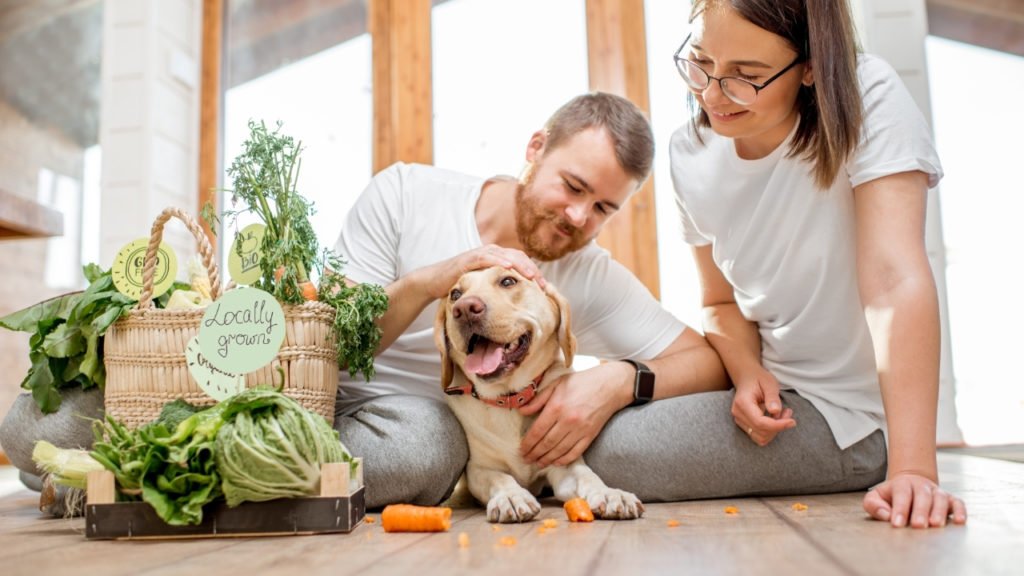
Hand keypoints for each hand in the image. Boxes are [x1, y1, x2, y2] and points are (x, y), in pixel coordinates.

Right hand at [422, 244, 544, 298]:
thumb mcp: (484, 285)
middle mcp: (491, 252)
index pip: (521, 261)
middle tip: (542, 283)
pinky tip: (508, 267)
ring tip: (531, 275)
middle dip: (531, 269)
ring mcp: (479, 254)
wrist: (435, 280)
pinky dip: (498, 260)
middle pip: (518, 256)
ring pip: (505, 255)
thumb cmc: (461, 284)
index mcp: (497, 257)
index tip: (544, 286)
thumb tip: (516, 300)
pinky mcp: (468, 259)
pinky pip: (486, 257)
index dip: (534, 271)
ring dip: (519, 265)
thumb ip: (498, 287)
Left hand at [518, 363, 628, 466]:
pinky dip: (564, 460)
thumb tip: (522, 411)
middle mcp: (567, 421)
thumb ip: (538, 399)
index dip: (527, 443)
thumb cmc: (581, 382)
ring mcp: (580, 430)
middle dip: (534, 454)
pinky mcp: (590, 435)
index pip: (537, 431)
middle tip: (526, 460)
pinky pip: (575, 452)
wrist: (610, 385)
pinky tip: (556, 462)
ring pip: (559, 450)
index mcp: (557, 407)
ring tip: (538, 463)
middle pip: (546, 443)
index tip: (521, 450)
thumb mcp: (557, 384)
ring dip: (547, 459)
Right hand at [731, 367, 795, 445]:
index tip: (792, 421)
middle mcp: (738, 414)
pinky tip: (776, 419)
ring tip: (783, 414)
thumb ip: (772, 397)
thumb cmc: (759, 378)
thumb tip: (775, 411)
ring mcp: (739, 420)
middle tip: (788, 412)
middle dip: (778, 426)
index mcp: (742, 403)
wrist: (747, 377)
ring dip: (775, 430)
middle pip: (761, 432)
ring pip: (760, 438)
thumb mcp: (769, 383)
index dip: (777, 425)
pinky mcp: (744, 425)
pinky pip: (759, 436)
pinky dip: (771, 431)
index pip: (760, 422)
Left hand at [863, 472, 966, 527]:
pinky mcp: (950, 500)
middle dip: (920, 511)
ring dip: (939, 511)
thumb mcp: (876, 497)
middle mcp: (921, 486)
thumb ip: (874, 504)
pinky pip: (958, 503)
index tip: (896, 524)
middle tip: (917, 526)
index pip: (901, 495)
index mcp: (902, 484)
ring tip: (936, 525)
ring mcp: (937, 492)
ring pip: (940, 498)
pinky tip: (960, 521)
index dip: (899, 509)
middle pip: (922, 496)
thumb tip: (884, 515)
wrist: (910, 484)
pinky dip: (961, 511)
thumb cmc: (891, 496)